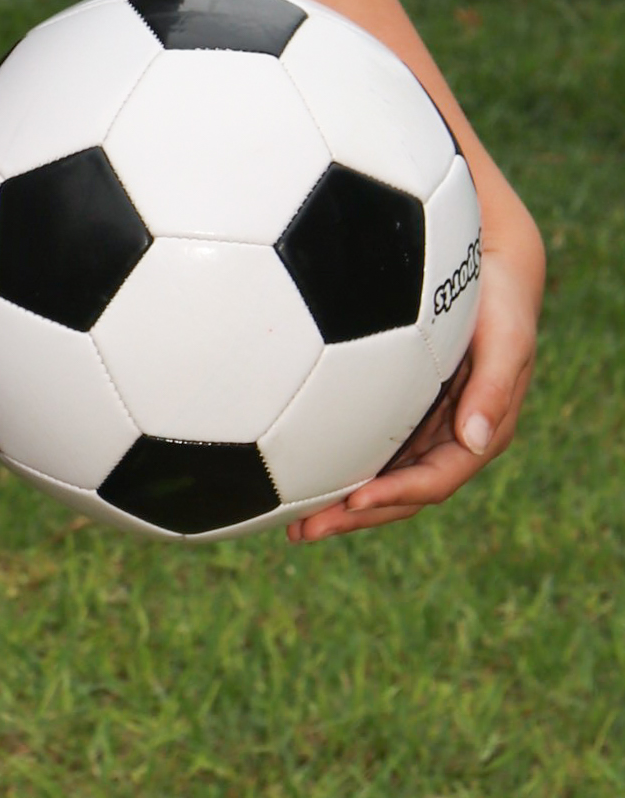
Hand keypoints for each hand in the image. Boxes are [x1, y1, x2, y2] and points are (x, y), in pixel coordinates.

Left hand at [286, 187, 544, 542]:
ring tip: (290, 523)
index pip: (434, 481)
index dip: (395, 497)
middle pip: (399, 492)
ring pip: (379, 476)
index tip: (352, 503)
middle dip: (355, 517)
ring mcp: (421, 423)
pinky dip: (335, 463)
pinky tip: (293, 471)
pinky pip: (366, 444)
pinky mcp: (398, 404)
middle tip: (303, 532)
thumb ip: (494, 385)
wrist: (488, 266)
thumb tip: (476, 441)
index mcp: (478, 433)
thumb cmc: (499, 299)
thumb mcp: (507, 338)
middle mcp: (447, 437)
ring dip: (339, 504)